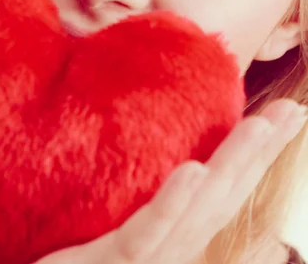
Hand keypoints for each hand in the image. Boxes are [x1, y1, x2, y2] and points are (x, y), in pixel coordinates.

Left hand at [36, 99, 306, 263]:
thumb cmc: (75, 260)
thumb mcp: (115, 225)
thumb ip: (146, 199)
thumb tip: (175, 159)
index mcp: (169, 235)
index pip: (219, 190)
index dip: (253, 157)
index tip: (280, 118)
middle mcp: (169, 249)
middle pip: (222, 198)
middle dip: (259, 156)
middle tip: (290, 113)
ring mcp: (147, 262)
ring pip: (198, 214)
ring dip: (232, 168)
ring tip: (261, 127)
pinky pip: (146, 234)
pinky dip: (173, 204)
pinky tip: (194, 171)